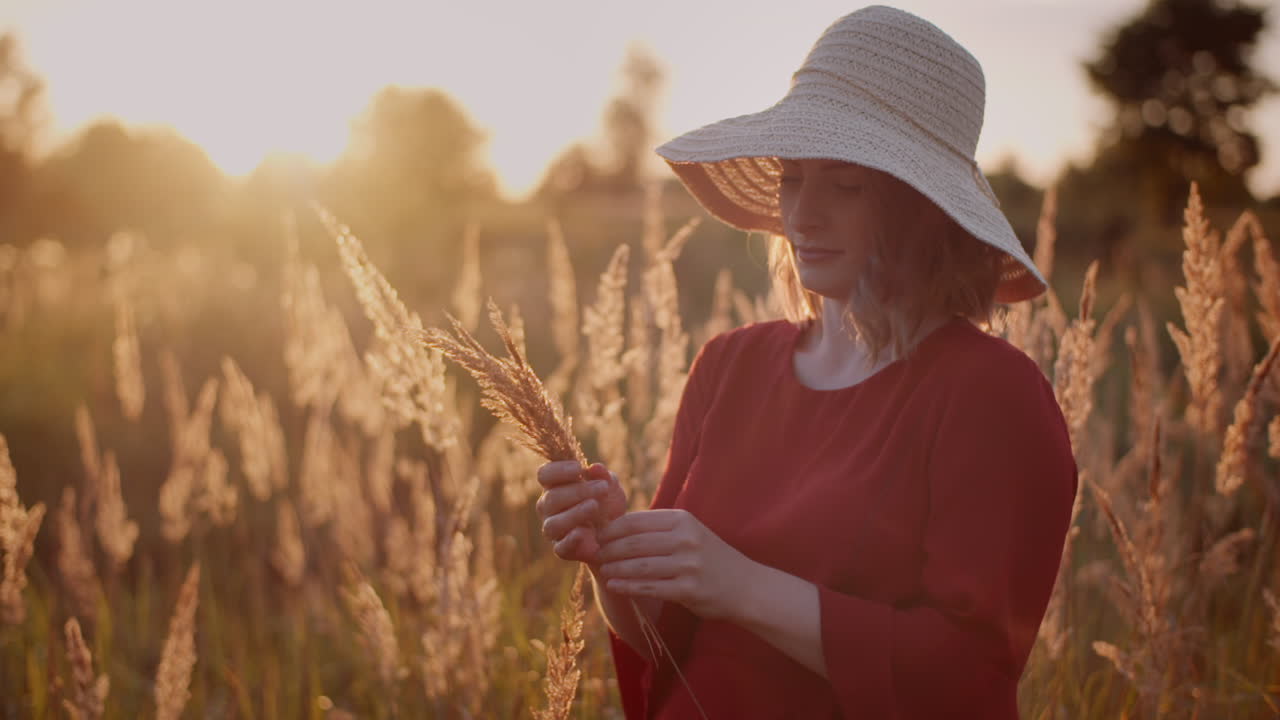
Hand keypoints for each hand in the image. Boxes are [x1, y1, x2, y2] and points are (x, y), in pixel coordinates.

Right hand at [535, 460, 627, 563]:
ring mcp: (553, 529)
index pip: (544, 475)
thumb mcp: (610, 486)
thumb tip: (595, 468)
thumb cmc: (608, 503)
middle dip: (578, 491)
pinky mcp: (562, 549)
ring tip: (595, 506)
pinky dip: (571, 540)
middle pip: (551, 498)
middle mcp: (548, 507)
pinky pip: (560, 547)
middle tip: (602, 488)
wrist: (618, 533)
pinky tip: (584, 532)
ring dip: (575, 513)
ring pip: (553, 524)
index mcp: (555, 486)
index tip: (578, 468)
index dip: (557, 470)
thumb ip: (603, 476)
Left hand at [595, 509, 759, 621]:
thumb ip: (659, 529)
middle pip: (634, 542)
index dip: (610, 528)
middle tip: (592, 554)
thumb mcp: (689, 533)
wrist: (746, 586)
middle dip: (608, 549)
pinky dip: (628, 586)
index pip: (636, 521)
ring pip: (639, 565)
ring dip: (614, 567)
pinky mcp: (689, 589)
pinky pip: (650, 587)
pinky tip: (613, 585)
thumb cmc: (709, 559)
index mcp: (682, 520)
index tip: (594, 535)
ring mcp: (688, 564)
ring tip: (600, 569)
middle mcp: (685, 539)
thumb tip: (615, 526)